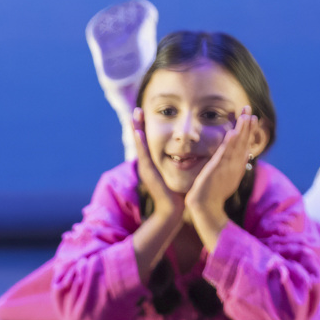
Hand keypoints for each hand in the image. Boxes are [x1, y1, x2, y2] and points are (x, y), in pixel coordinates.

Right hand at [132, 108, 183, 222]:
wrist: (171, 209)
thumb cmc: (176, 193)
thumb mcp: (175, 174)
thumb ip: (177, 164)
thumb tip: (185, 155)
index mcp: (152, 163)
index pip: (146, 142)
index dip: (144, 128)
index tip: (143, 114)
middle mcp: (146, 163)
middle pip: (140, 140)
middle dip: (137, 124)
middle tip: (136, 110)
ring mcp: (145, 167)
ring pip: (139, 144)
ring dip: (136, 129)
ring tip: (134, 115)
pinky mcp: (148, 172)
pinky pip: (143, 154)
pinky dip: (140, 142)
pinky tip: (138, 132)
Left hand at [186, 106, 256, 217]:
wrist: (206, 207)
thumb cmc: (213, 194)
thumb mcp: (226, 177)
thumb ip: (231, 165)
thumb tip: (239, 156)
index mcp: (237, 165)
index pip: (245, 144)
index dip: (248, 130)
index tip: (251, 117)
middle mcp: (236, 165)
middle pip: (244, 141)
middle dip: (247, 125)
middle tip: (249, 108)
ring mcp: (228, 167)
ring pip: (237, 145)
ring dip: (242, 130)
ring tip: (246, 115)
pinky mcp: (218, 169)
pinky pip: (225, 154)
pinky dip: (230, 143)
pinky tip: (233, 133)